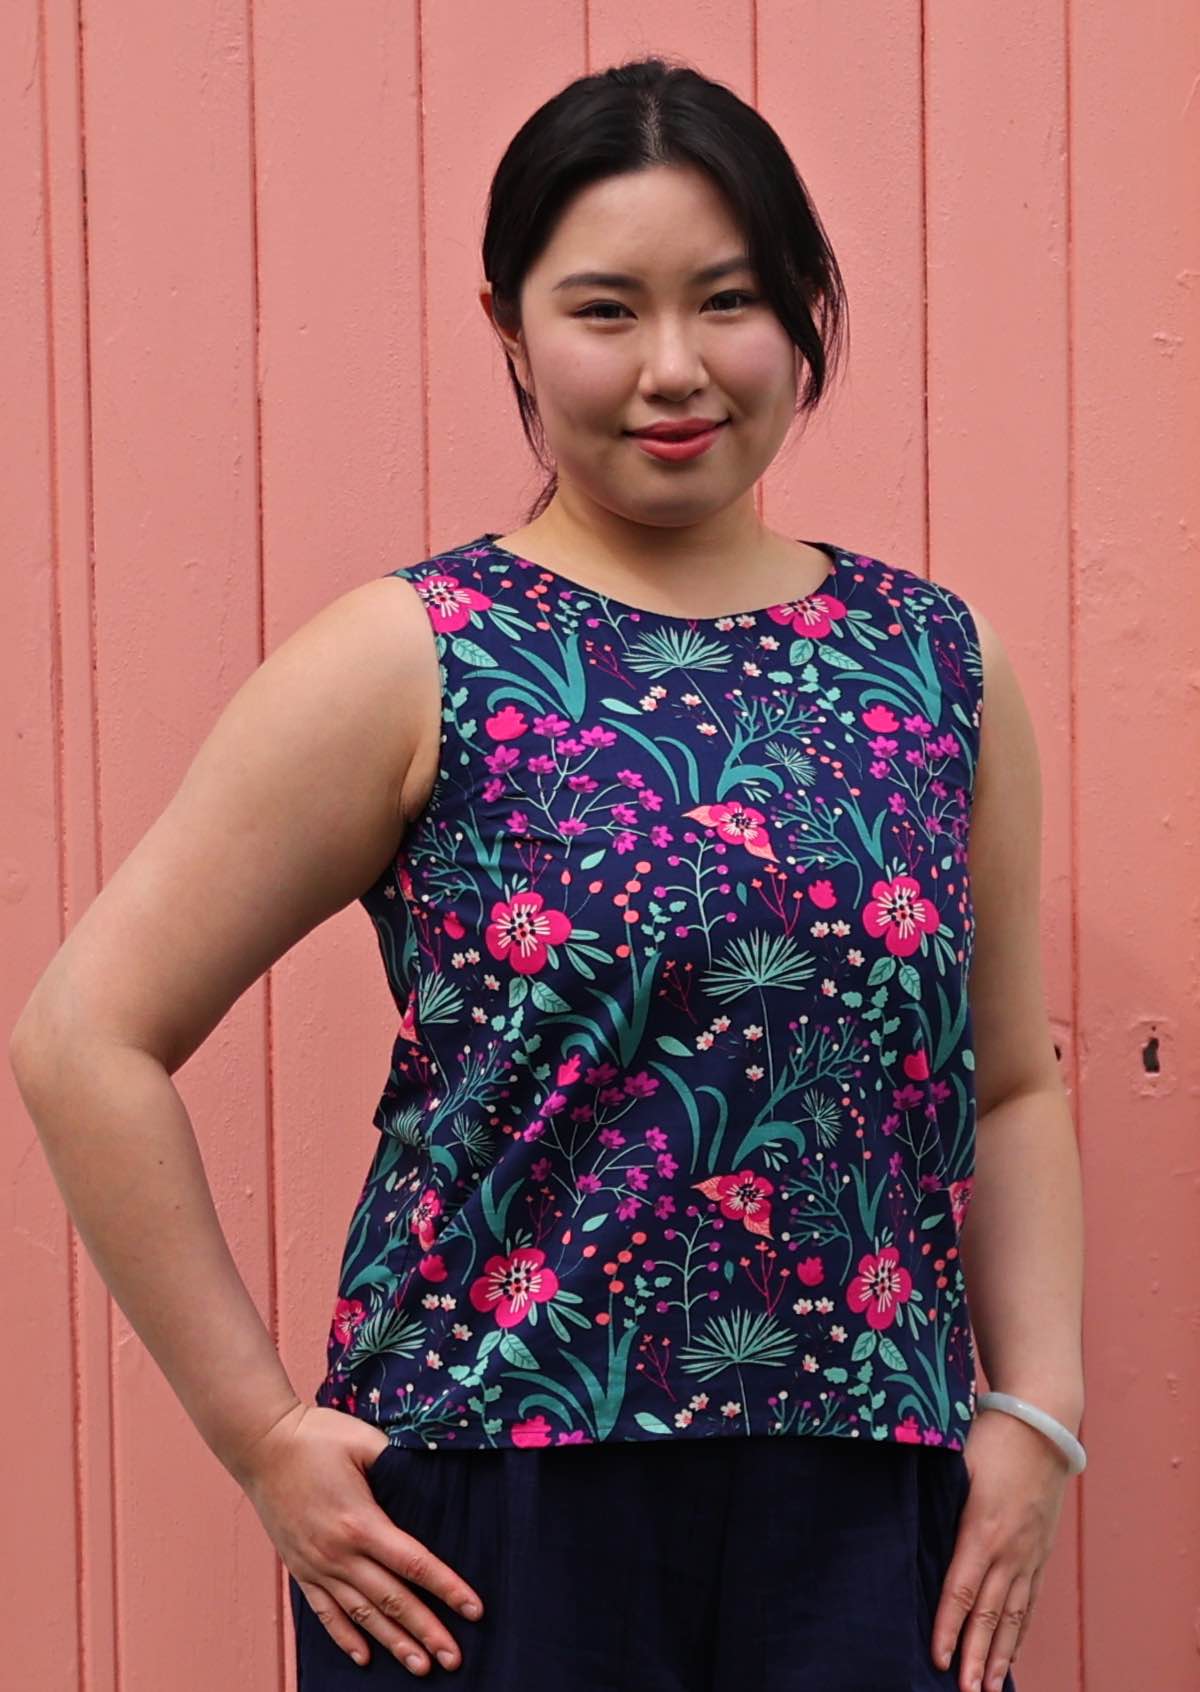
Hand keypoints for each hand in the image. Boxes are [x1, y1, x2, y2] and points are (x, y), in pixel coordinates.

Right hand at [237, 1401, 485, 1674]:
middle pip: (392, 1600)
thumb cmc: (316, 1436)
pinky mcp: (300, 1568)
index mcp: (361, 1522)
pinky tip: (364, 1657)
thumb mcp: (364, 1440)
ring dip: (392, 1642)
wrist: (261, 1445)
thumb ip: (398, 1462)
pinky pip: (324, 1612)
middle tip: (454, 1660)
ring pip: (361, 1614)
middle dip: (426, 1631)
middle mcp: (339, 1553)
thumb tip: (431, 1477)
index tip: (474, 1610)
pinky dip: (344, 1637)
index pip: (414, 1563)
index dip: (447, 1588)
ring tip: (419, 1666)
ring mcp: (317, 1565)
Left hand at [931, 1407, 1071, 1691]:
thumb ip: (934, 1498)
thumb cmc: (991, 1437)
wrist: (1044, 1422)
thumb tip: (905, 1520)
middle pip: (990, 1615)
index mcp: (981, 1529)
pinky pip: (1030, 1600)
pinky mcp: (1041, 1551)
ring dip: (1001, 1654)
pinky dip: (1021, 1630)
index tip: (938, 1659)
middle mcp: (1009, 1550)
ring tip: (991, 1687)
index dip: (948, 1627)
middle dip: (977, 1658)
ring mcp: (1029, 1553)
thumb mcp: (954, 1462)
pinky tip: (1013, 1650)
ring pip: (1014, 1616)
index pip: (960, 1590)